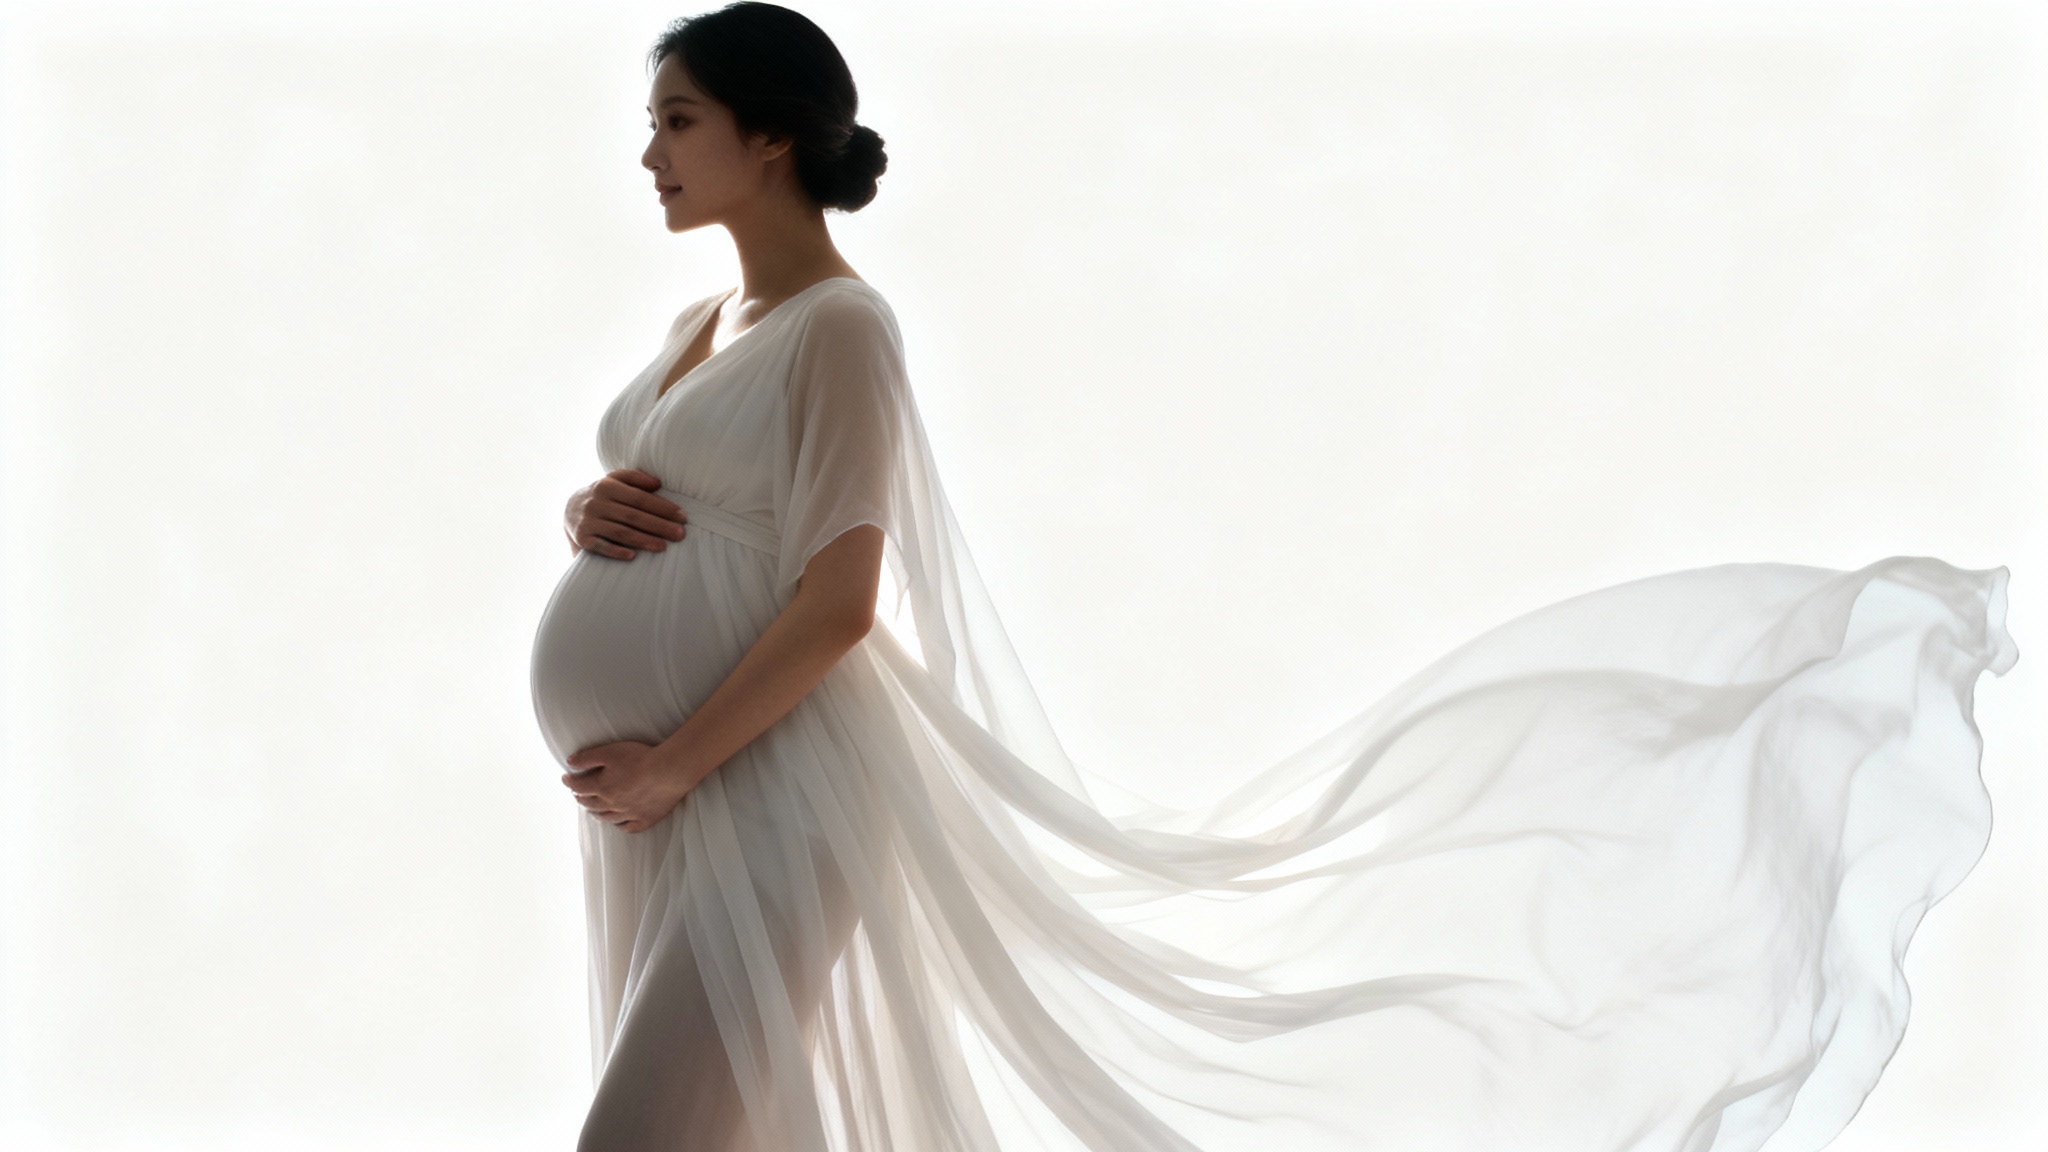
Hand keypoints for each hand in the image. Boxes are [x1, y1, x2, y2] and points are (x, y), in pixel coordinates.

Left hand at [561, 741, 697, 832]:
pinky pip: (629, 827)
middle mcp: (612, 804)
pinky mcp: (645, 819)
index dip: (569, 781)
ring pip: (607, 818)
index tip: (566, 778)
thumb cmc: (640, 758)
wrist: (670, 771)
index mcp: (602, 787)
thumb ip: (587, 757)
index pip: (578, 786)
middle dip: (581, 798)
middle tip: (578, 794)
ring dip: (596, 813)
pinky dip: (620, 825)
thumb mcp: (610, 752)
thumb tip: (569, 763)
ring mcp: (629, 814)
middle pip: (590, 804)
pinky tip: (618, 822)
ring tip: (593, 809)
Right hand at [566, 469, 686, 559]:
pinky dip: (616, 551)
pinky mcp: (582, 538)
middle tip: (680, 534)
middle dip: (659, 525)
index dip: (662, 507)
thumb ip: (635, 478)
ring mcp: (588, 521)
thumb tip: (658, 483)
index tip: (682, 517)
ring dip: (643, 539)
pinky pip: (601, 546)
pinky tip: (633, 556)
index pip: (640, 498)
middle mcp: (596, 502)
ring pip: (620, 531)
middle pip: (633, 516)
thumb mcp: (614, 481)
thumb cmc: (603, 496)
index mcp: (607, 486)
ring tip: (663, 546)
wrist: (570, 510)